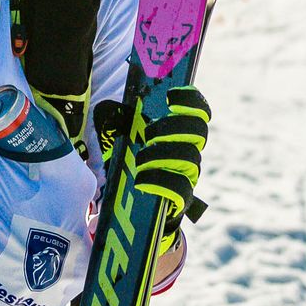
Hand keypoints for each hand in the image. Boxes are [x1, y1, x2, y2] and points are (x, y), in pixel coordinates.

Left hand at [135, 85, 209, 211]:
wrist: (132, 207)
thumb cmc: (129, 165)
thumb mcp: (125, 139)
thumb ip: (124, 121)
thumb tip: (107, 105)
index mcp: (180, 133)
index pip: (198, 111)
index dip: (190, 100)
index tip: (170, 97)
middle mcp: (190, 151)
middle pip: (198, 130)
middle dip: (173, 126)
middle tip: (148, 132)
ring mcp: (189, 174)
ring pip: (189, 157)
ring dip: (161, 154)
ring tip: (139, 160)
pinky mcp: (183, 198)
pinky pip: (181, 188)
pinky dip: (159, 181)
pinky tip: (141, 180)